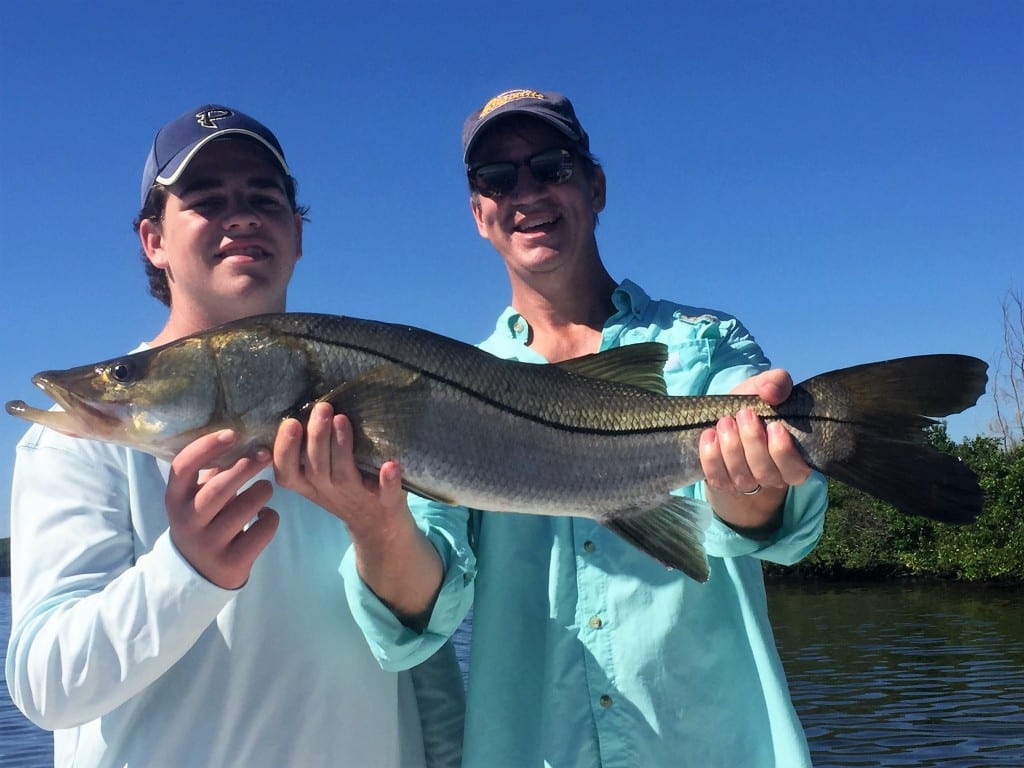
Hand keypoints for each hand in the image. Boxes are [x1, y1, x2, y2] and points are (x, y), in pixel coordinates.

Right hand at [166, 430, 279, 589]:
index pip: (183, 466)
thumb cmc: (203, 520)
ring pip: (245, 509)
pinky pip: (262, 531)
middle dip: (246, 467)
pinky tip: (266, 515)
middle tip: (265, 455)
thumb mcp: (196, 497)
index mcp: (175, 499)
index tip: (232, 434)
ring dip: (262, 491)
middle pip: (219, 488)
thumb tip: (242, 437)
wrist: (196, 572)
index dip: (206, 446)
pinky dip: (271, 517)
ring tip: (266, 488)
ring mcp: (209, 544)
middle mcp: (187, 521)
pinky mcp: (231, 562)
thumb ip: (211, 472)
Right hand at [273, 402, 442, 627]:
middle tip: (322, 408)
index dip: (284, 450)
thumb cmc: (347, 488)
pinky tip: (390, 464)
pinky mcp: (386, 503)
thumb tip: (305, 405)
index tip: (290, 423)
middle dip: (316, 437)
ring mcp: (357, 498)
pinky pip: (386, 495)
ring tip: (341, 419)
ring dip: (342, 447)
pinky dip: (388, 481)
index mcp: (310, 485)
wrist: (380, 527)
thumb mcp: (321, 475)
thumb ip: (311, 451)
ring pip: (343, 475)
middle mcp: (329, 492)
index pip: (287, 472)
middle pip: (316, 468)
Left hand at [700, 369, 811, 530]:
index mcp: (794, 458)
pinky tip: (709, 436)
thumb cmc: (754, 405)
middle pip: (765, 472)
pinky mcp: (724, 483)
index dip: (783, 452)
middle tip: (743, 414)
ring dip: (731, 448)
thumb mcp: (765, 388)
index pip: (795, 470)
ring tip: (724, 422)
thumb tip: (771, 392)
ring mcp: (747, 483)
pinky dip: (711, 458)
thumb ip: (777, 382)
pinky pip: (718, 479)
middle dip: (753, 442)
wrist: (727, 418)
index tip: (774, 425)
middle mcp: (772, 476)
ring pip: (742, 478)